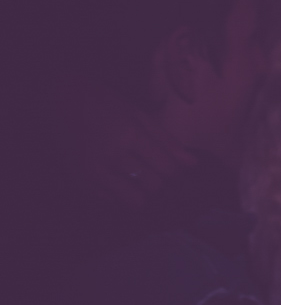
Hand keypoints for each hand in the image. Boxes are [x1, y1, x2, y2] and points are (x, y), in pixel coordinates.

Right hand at [74, 88, 196, 213]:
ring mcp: (93, 171)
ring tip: (138, 178)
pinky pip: (112, 202)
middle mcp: (111, 156)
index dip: (175, 172)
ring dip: (142, 192)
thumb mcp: (141, 116)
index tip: (171, 167)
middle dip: (160, 181)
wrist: (64, 102)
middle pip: (154, 187)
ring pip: (135, 201)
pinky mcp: (81, 181)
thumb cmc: (107, 105)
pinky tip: (119, 179)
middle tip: (153, 170)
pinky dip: (121, 195)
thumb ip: (167, 142)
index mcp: (130, 136)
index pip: (167, 170)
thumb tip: (193, 165)